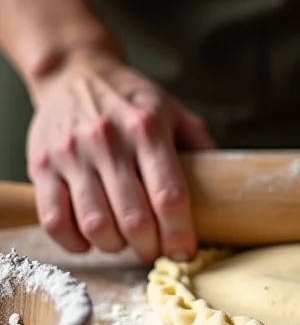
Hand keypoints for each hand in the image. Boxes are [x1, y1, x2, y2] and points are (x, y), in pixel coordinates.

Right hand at [26, 48, 214, 262]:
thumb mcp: (174, 112)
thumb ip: (201, 146)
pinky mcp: (41, 166)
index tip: (185, 251)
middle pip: (135, 220)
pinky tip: (91, 239)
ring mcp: (71, 154)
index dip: (180, 233)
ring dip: (116, 247)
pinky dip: (76, 242)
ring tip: (126, 242)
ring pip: (96, 226)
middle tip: (156, 249)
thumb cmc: (132, 100)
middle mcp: (108, 141)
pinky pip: (55, 221)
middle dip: (150, 247)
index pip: (169, 195)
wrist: (74, 73)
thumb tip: (232, 185)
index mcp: (147, 128)